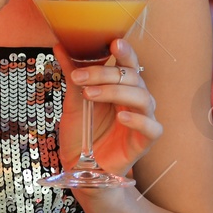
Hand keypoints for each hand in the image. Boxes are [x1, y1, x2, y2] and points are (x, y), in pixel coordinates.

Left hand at [56, 38, 163, 179]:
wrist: (81, 169)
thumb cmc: (82, 135)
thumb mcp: (73, 103)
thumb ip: (72, 76)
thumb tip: (60, 46)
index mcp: (122, 88)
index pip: (129, 64)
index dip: (125, 52)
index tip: (112, 42)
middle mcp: (135, 100)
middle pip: (132, 78)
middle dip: (106, 74)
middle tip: (80, 77)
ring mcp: (143, 119)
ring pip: (142, 98)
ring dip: (116, 92)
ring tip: (90, 94)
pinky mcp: (145, 141)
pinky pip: (152, 127)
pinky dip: (138, 120)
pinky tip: (121, 118)